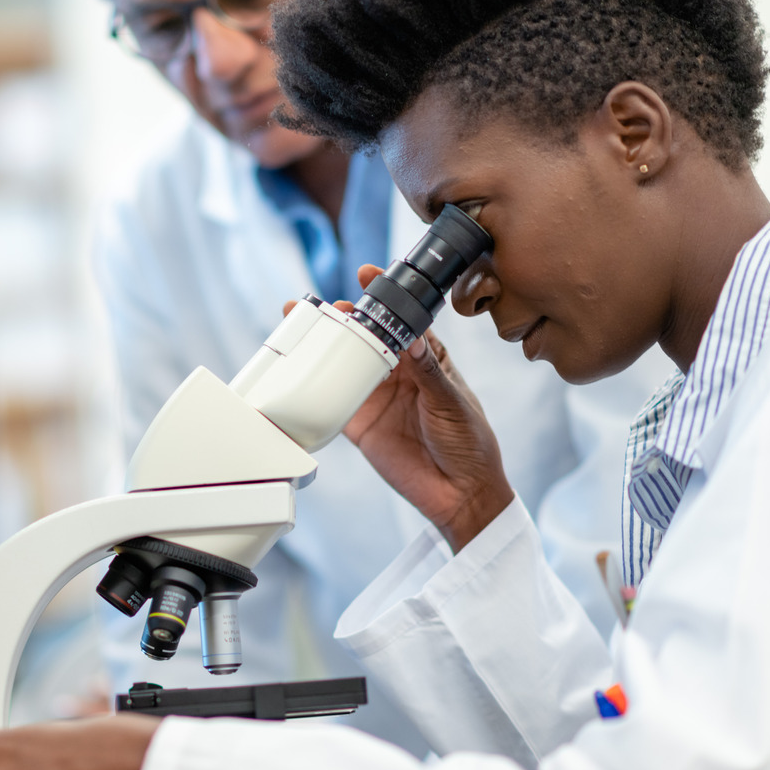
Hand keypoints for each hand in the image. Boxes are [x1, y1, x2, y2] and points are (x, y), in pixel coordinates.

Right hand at [286, 265, 513, 550]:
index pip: (405, 320)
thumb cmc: (469, 443)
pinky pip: (334, 399)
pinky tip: (301, 369)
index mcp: (428, 359)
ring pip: (346, 363)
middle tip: (327, 306)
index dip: (386, 296)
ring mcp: (377, 396)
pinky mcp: (360, 423)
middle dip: (346, 317)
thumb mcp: (452, 403)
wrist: (459, 494)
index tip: (368, 275)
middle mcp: (400, 373)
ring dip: (326, 345)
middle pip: (368, 337)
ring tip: (303, 325)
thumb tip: (415, 337)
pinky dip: (317, 386)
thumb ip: (429, 372)